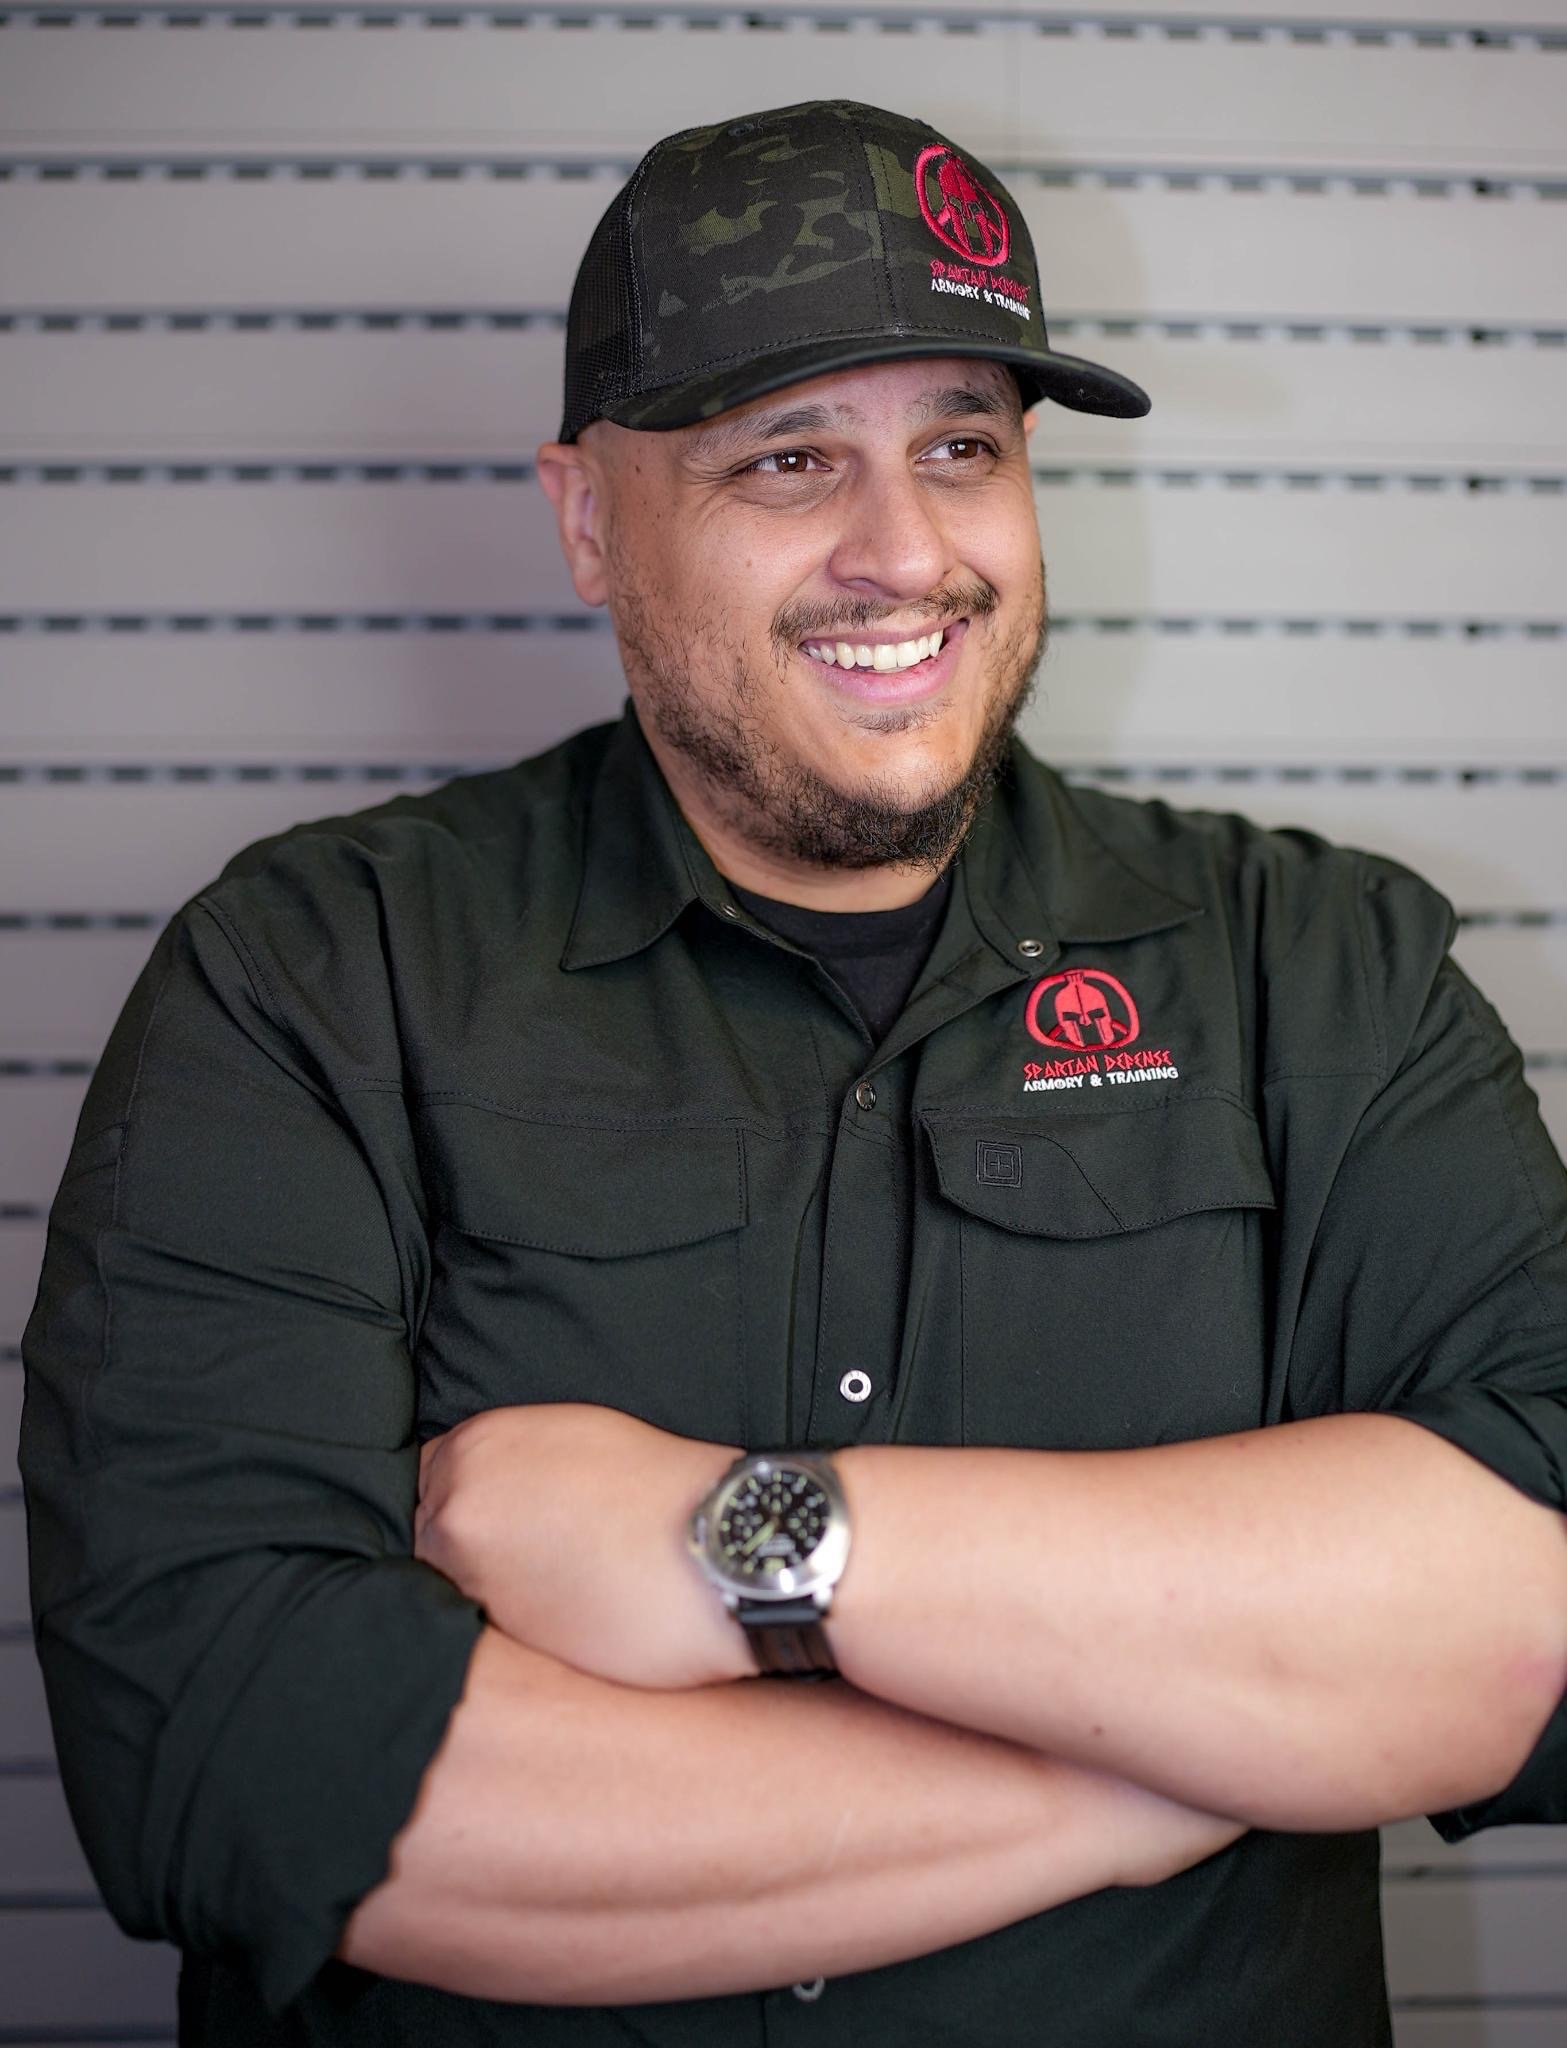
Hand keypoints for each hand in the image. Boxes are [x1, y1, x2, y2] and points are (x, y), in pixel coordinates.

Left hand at [415, 1403, 753, 1690]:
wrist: (717, 1550)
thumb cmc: (663, 1492)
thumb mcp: (578, 1439)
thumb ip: (513, 1463)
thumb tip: (492, 1497)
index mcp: (475, 1448)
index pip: (422, 1482)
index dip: (458, 1509)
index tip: (488, 1529)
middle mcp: (456, 1509)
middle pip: (424, 1540)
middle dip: (459, 1557)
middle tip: (519, 1569)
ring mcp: (468, 1577)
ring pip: (444, 1592)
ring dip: (478, 1599)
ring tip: (543, 1598)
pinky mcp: (497, 1639)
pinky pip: (476, 1635)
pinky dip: (503, 1634)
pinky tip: (554, 1622)